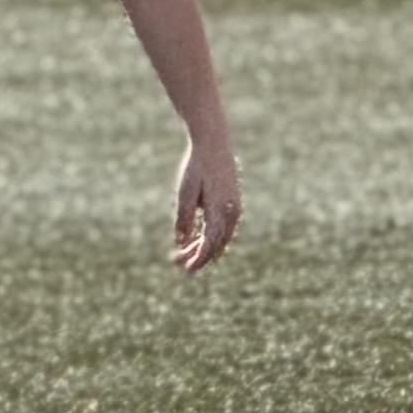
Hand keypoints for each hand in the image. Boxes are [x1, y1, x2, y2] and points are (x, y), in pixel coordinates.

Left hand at [168, 133, 241, 273]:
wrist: (213, 143)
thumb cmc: (196, 166)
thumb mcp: (185, 193)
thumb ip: (184, 219)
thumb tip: (181, 242)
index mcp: (220, 212)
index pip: (210, 245)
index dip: (198, 260)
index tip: (185, 269)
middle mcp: (232, 212)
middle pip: (216, 245)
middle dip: (198, 256)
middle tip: (177, 262)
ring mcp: (235, 208)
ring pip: (221, 237)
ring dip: (203, 247)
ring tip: (183, 252)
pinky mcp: (233, 202)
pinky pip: (224, 227)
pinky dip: (210, 235)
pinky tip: (196, 238)